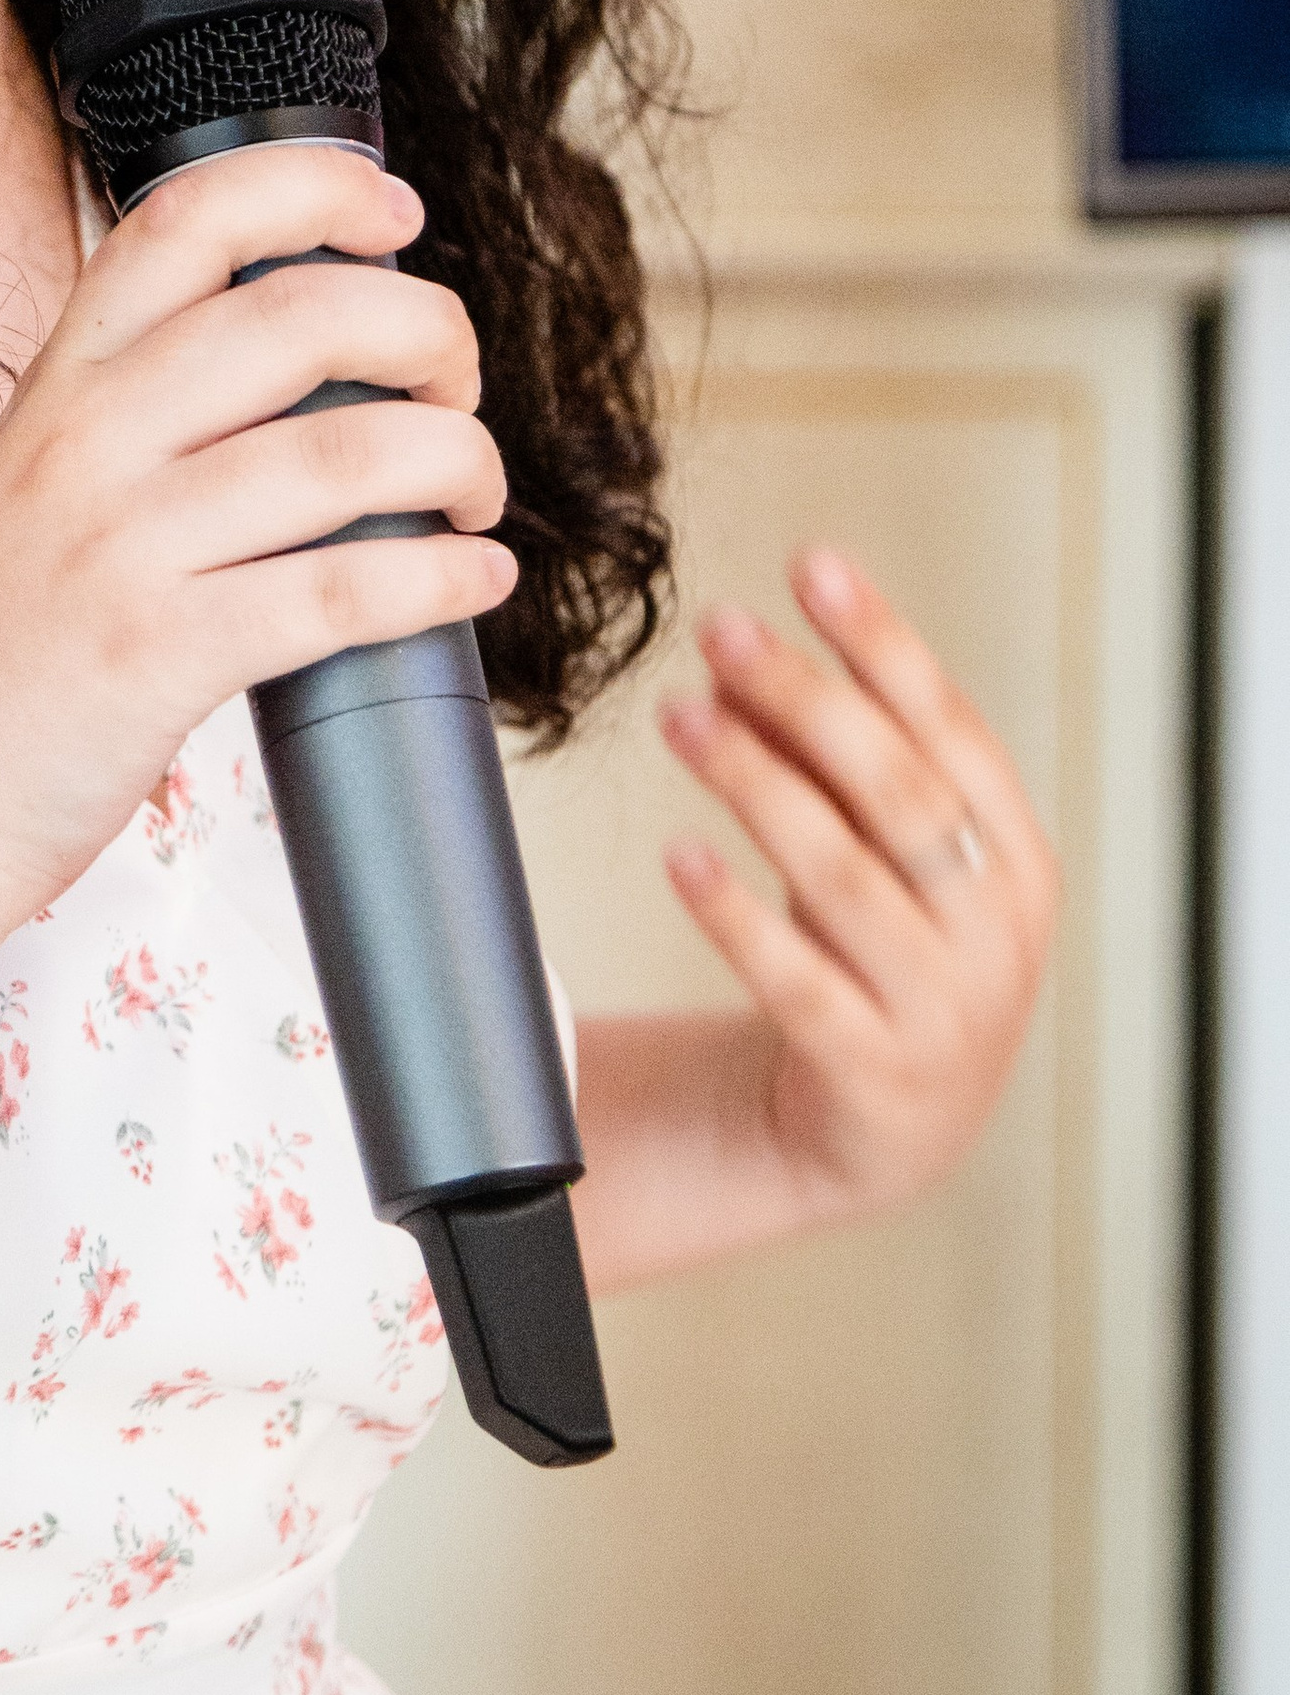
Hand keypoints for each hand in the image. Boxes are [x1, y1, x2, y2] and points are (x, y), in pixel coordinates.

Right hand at [0, 140, 514, 913]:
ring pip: (341, 451)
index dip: (310, 188)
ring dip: (455, 459)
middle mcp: (84, 443)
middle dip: (424, 333)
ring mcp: (116, 548)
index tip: (392, 212)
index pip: (184, 220)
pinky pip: (337, 591)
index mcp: (57, 384)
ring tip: (476, 491)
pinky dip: (437, 578)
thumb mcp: (30, 489)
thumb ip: (137, 420)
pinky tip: (473, 580)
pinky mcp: (154, 657)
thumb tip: (308, 380)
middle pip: (298, 315)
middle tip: (456, 383)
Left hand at [655, 550, 1058, 1228]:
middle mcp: (993, 931)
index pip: (951, 728)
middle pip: (898, 792)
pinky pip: (797, 984)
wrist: (881, 1129)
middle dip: (808, 700)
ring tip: (680, 718)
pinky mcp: (871, 1075)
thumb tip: (742, 652)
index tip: (813, 565)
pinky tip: (681, 856)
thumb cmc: (878, 956)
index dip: (882, 642)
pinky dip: (737, 915)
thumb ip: (829, 764)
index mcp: (1015, 857)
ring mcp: (940, 1010)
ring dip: (756, 784)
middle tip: (722, 631)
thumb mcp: (877, 855)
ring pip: (844, 876)